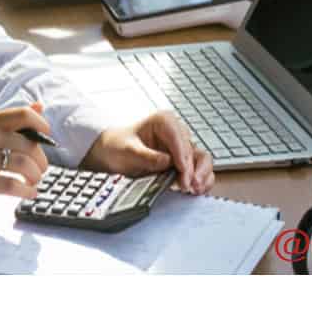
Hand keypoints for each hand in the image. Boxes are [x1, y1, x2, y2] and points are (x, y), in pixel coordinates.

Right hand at [0, 103, 50, 207]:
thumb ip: (7, 121)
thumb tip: (39, 107)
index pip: (23, 115)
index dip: (41, 125)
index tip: (47, 136)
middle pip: (29, 144)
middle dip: (41, 160)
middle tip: (40, 169)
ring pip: (25, 165)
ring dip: (36, 176)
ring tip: (33, 181)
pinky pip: (14, 186)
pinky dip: (27, 191)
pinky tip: (28, 193)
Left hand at [81, 109, 213, 194]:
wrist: (110, 154)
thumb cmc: (116, 146)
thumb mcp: (127, 150)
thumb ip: (146, 156)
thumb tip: (167, 161)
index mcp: (164, 121)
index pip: (179, 138)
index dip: (183, 157)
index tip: (183, 173)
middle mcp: (175, 133)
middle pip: (193, 149)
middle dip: (194, 169)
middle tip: (189, 185)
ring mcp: (180, 148)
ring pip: (201, 159)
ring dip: (202, 175)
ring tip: (195, 189)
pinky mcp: (181, 162)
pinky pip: (198, 170)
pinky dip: (201, 179)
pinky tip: (196, 189)